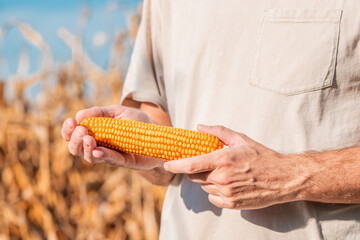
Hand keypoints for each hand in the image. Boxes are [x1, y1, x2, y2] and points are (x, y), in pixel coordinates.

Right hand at [61, 105, 164, 169]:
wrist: (159, 135)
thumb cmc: (138, 123)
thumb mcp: (118, 111)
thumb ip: (100, 112)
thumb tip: (80, 115)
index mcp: (95, 132)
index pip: (74, 134)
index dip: (68, 130)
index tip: (70, 122)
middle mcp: (99, 145)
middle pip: (77, 148)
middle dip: (74, 140)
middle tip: (81, 131)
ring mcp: (110, 155)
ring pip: (90, 157)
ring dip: (85, 149)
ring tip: (88, 139)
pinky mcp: (123, 161)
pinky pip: (110, 160)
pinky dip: (102, 156)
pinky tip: (98, 151)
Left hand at [164, 125, 309, 208]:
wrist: (282, 178)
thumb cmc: (262, 157)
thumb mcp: (240, 139)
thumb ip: (218, 132)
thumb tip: (199, 127)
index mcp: (223, 160)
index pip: (191, 165)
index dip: (175, 165)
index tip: (166, 163)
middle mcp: (222, 178)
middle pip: (195, 176)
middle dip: (196, 170)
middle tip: (209, 164)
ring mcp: (227, 193)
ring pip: (204, 187)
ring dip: (208, 180)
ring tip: (226, 173)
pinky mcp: (231, 204)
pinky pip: (213, 198)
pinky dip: (216, 191)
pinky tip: (230, 184)